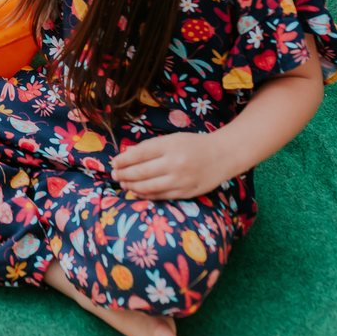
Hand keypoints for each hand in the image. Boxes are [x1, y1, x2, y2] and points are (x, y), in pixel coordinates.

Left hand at [110, 132, 234, 199]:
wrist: (222, 156)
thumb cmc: (193, 145)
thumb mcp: (172, 139)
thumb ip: (151, 147)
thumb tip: (127, 157)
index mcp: (169, 146)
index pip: (139, 154)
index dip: (123, 160)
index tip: (114, 162)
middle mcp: (174, 163)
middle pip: (140, 172)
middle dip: (123, 174)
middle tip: (114, 174)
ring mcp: (180, 180)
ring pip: (148, 187)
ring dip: (131, 186)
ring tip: (123, 183)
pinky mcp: (185, 192)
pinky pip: (160, 196)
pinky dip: (145, 195)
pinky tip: (136, 192)